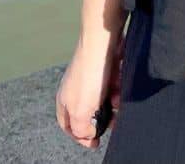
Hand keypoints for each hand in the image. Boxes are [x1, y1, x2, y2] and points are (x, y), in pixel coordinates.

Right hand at [55, 27, 125, 149]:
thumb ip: (81, 129)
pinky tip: (120, 84)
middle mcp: (75, 89)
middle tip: (112, 121)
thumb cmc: (89, 73)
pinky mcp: (104, 67)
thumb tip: (88, 134)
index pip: (68, 126)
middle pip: (89, 113)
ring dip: (113, 102)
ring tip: (117, 99)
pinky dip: (118, 87)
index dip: (80, 137)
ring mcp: (91, 77)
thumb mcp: (80, 112)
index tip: (94, 142)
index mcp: (64, 101)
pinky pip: (113, 84)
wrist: (103, 41)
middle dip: (103, 118)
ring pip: (104, 99)